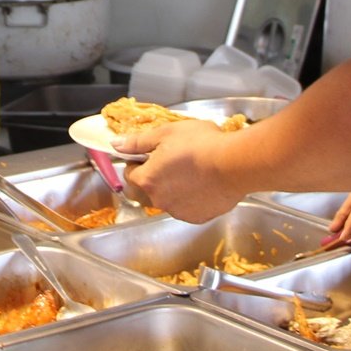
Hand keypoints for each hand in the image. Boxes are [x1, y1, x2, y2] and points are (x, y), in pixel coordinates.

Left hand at [116, 121, 241, 223]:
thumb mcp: (166, 133)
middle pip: (144, 191)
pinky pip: (186, 208)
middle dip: (151, 178)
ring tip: (190, 172)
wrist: (234, 164)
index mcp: (147, 179)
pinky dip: (189, 198)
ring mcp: (178, 211)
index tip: (150, 154)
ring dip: (171, 188)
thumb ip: (138, 141)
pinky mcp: (197, 217)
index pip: (129, 174)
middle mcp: (158, 200)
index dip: (138, 162)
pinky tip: (202, 184)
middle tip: (168, 163)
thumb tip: (116, 144)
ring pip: (166, 200)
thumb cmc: (201, 145)